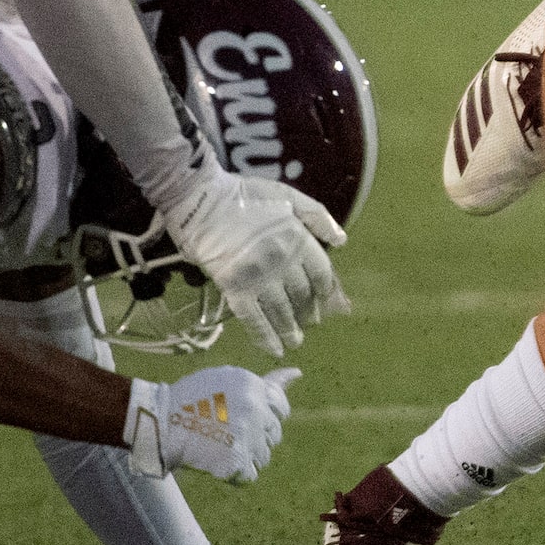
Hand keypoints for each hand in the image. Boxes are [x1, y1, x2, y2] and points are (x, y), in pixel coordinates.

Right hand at [124, 364, 297, 482]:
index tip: (249, 421)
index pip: (281, 407)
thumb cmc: (190, 398)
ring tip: (219, 448)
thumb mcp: (227, 378)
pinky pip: (250, 475)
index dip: (266, 417)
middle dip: (256, 437)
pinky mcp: (237, 459)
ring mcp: (248, 435)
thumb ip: (261, 383)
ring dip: (246, 456)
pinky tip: (217, 464)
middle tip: (227, 435)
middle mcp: (256, 409)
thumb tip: (298, 373)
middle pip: (273, 434)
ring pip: (263, 456)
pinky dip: (236, 474)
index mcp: (255, 387)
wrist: (159, 420)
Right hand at [160, 169, 344, 356]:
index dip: (326, 291)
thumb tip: (342, 241)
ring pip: (282, 312)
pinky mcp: (235, 289)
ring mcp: (259, 278)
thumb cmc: (245, 195)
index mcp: (298, 239)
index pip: (321, 274)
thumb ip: (318, 217)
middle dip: (309, 312)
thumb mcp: (288, 195)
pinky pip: (254, 320)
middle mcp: (283, 262)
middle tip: (310, 323)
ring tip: (296, 341)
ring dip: (291, 330)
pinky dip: (266, 337)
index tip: (326, 301)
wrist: (202, 200)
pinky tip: (274, 350)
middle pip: (303, 296)